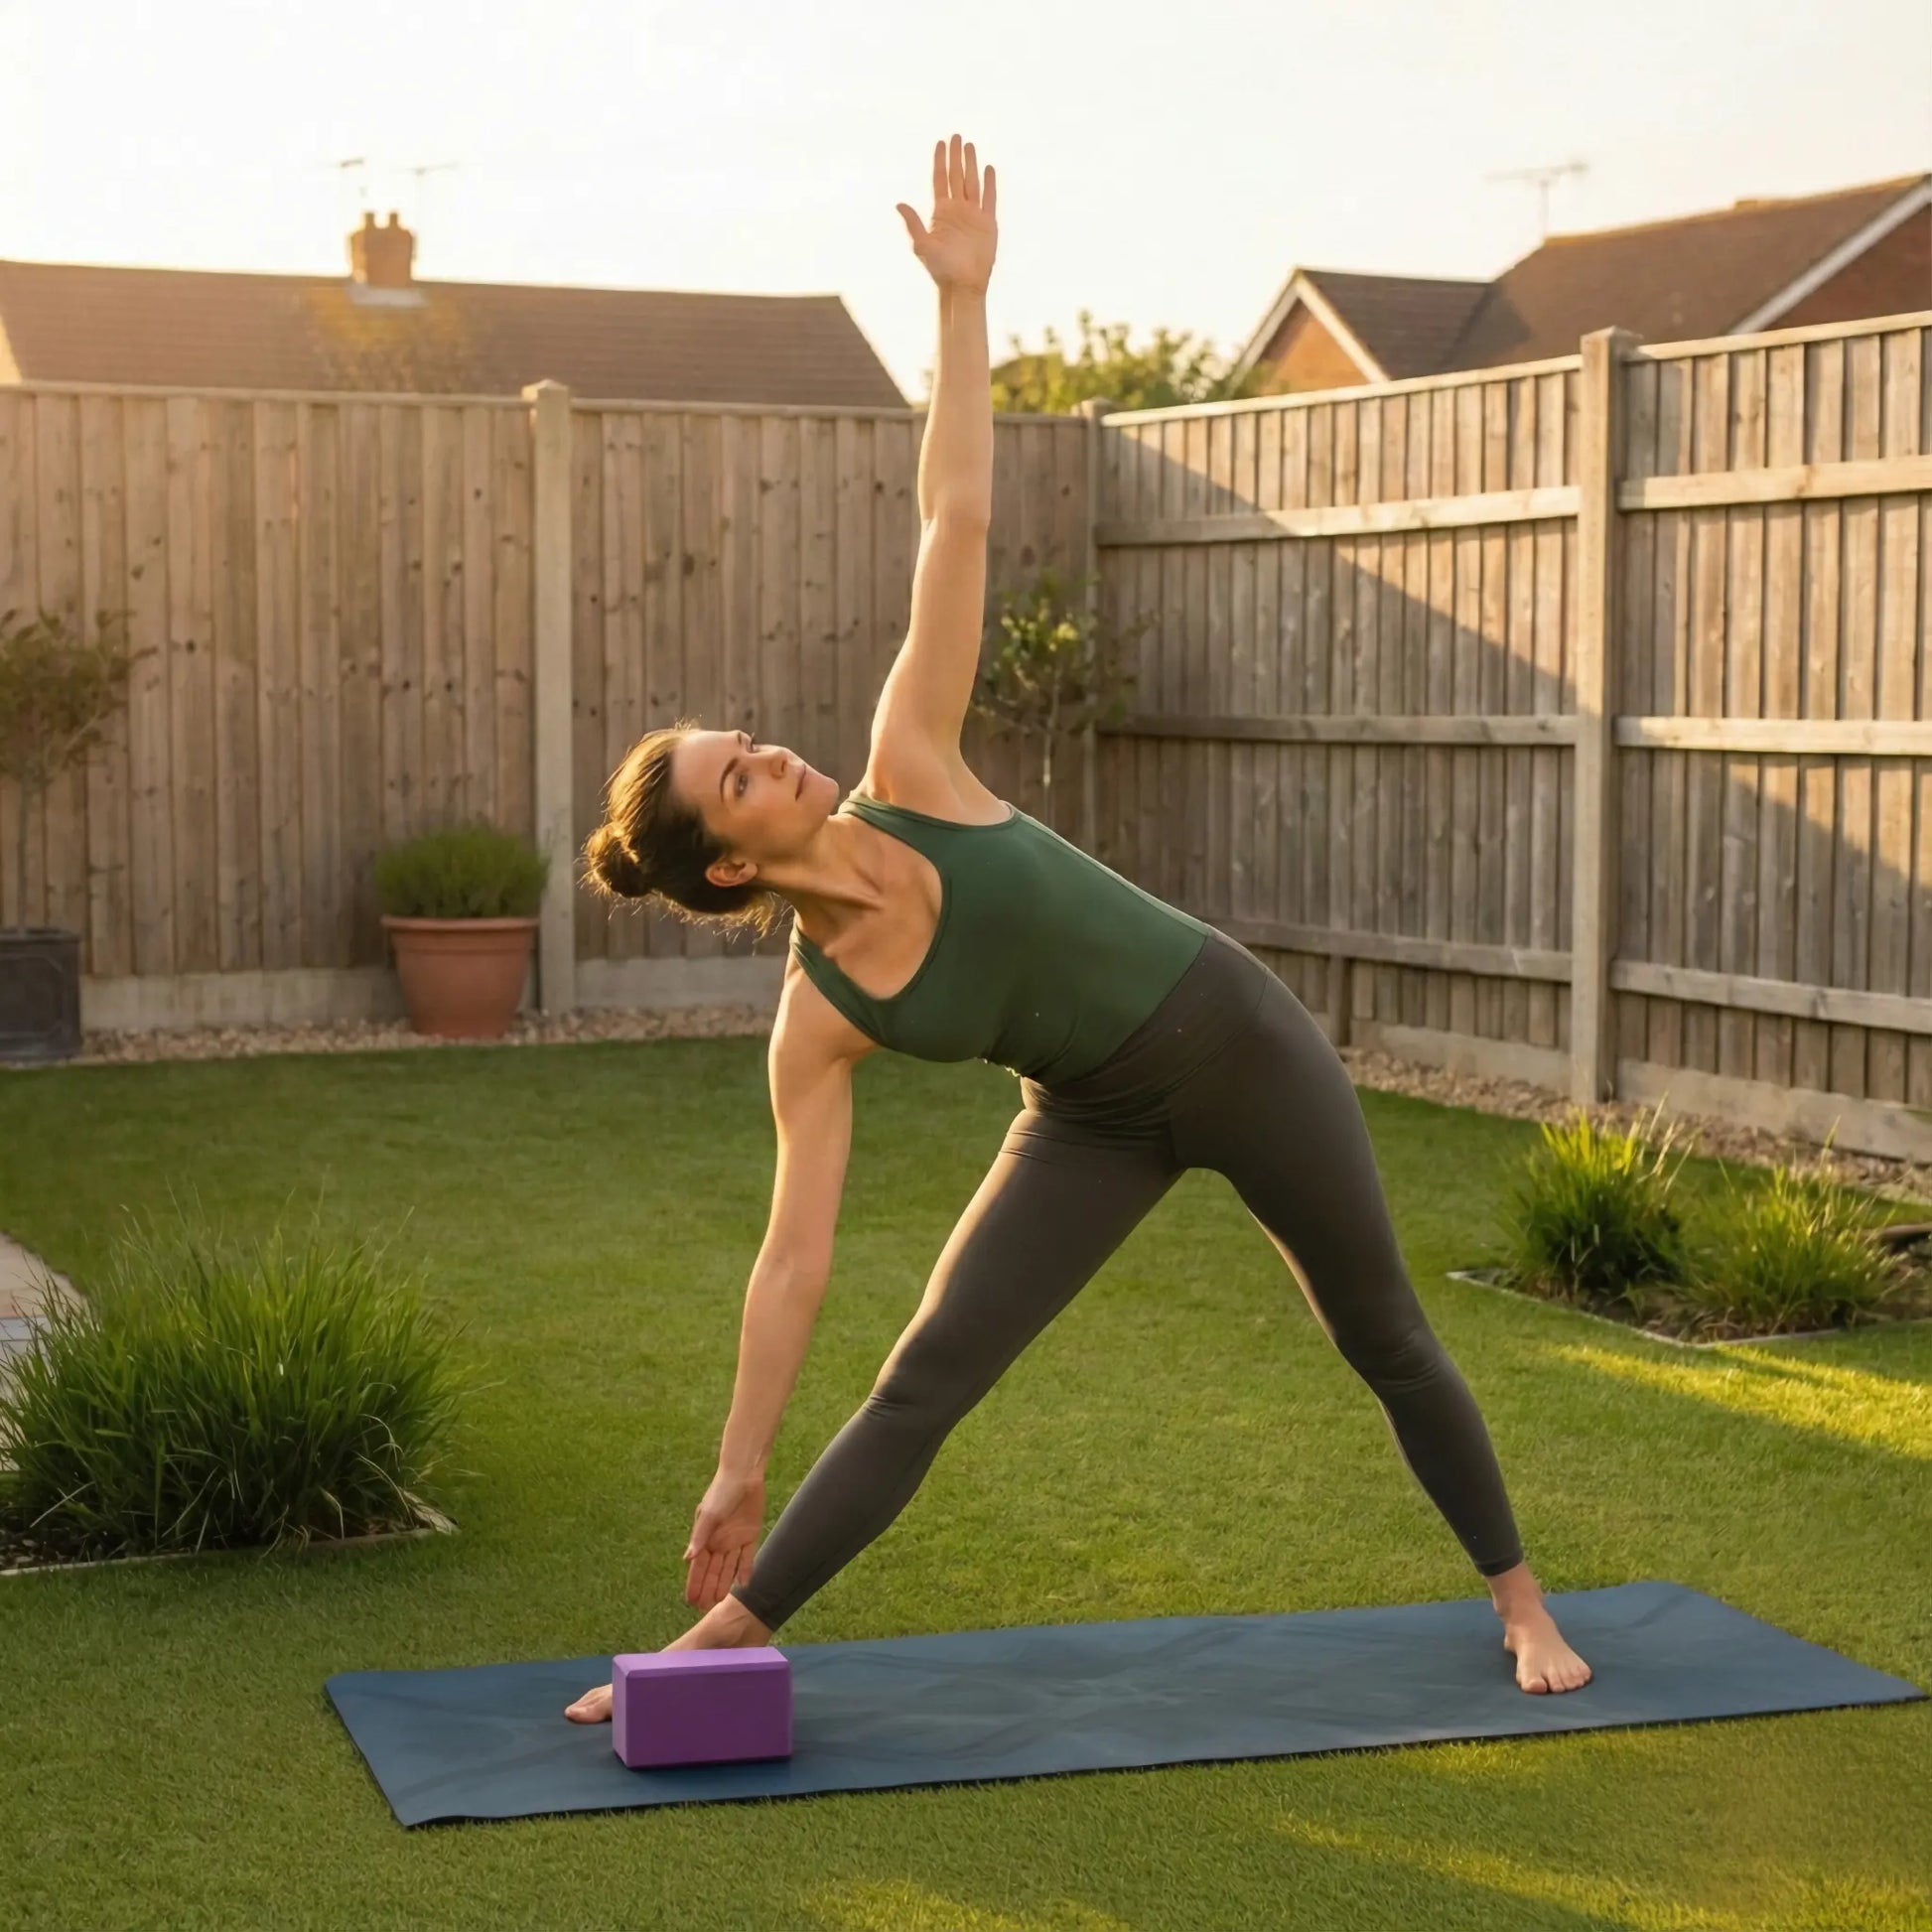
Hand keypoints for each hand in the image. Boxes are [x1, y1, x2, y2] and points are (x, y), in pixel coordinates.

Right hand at [682, 1466, 765, 1609]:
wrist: (744, 1476)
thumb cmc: (721, 1493)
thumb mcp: (709, 1515)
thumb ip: (700, 1538)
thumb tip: (687, 1559)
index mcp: (705, 1537)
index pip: (698, 1566)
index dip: (694, 1583)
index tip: (690, 1602)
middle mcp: (719, 1542)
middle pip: (713, 1571)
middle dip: (708, 1589)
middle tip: (704, 1609)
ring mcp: (735, 1540)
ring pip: (728, 1567)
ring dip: (724, 1584)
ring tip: (719, 1602)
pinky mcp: (750, 1535)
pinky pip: (747, 1557)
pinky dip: (745, 1570)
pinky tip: (743, 1585)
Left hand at [896, 133, 997, 293]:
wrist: (963, 285)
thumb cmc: (940, 269)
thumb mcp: (922, 246)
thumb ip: (913, 223)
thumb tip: (898, 203)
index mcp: (941, 212)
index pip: (940, 180)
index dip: (940, 161)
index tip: (941, 143)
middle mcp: (957, 210)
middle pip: (956, 176)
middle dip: (956, 156)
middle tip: (956, 136)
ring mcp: (973, 215)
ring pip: (972, 183)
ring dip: (971, 164)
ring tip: (970, 145)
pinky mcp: (988, 223)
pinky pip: (989, 199)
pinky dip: (989, 183)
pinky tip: (988, 168)